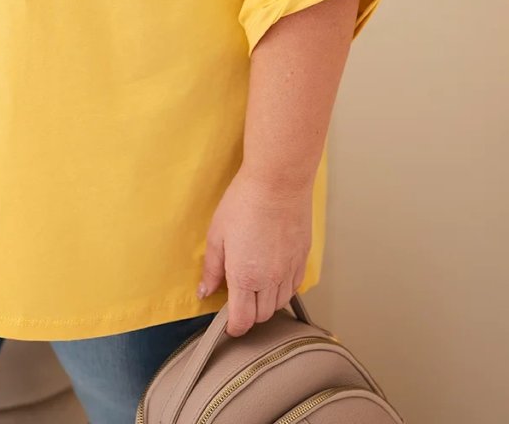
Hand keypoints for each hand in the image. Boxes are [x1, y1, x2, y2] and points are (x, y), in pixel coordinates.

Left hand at [197, 163, 313, 336]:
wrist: (278, 181)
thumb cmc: (244, 202)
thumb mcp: (217, 234)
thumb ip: (212, 268)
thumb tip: (205, 291)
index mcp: (245, 277)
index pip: (243, 320)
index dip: (234, 327)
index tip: (228, 323)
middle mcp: (271, 279)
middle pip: (262, 315)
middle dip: (248, 314)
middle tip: (238, 300)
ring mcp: (290, 270)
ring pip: (280, 303)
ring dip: (266, 302)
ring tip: (256, 286)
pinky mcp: (303, 258)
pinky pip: (295, 286)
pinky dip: (283, 289)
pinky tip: (274, 276)